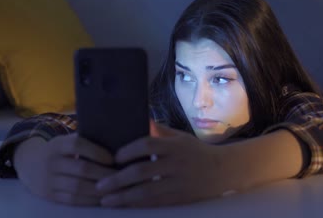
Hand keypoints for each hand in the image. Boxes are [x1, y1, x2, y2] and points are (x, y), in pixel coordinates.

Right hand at [13, 133, 116, 205]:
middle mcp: (51, 161)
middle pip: (81, 169)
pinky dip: (90, 200)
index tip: (113, 159)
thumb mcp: (66, 142)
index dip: (97, 152)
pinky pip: (72, 200)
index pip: (77, 145)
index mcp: (58, 144)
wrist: (30, 165)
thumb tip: (116, 144)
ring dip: (100, 190)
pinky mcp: (49, 196)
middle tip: (122, 177)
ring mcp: (48, 180)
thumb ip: (85, 142)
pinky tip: (103, 198)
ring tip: (116, 189)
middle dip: (104, 174)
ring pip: (78, 187)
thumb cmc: (60, 152)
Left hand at [96, 122, 231, 207]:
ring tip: (105, 200)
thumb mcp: (179, 136)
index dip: (128, 151)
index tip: (113, 157)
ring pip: (146, 192)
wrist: (222, 170)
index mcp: (174, 145)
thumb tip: (138, 116)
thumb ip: (158, 131)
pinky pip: (154, 203)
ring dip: (123, 197)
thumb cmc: (196, 151)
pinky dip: (137, 205)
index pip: (147, 144)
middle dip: (118, 179)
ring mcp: (177, 183)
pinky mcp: (179, 198)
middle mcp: (175, 163)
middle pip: (142, 171)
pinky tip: (123, 205)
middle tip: (100, 185)